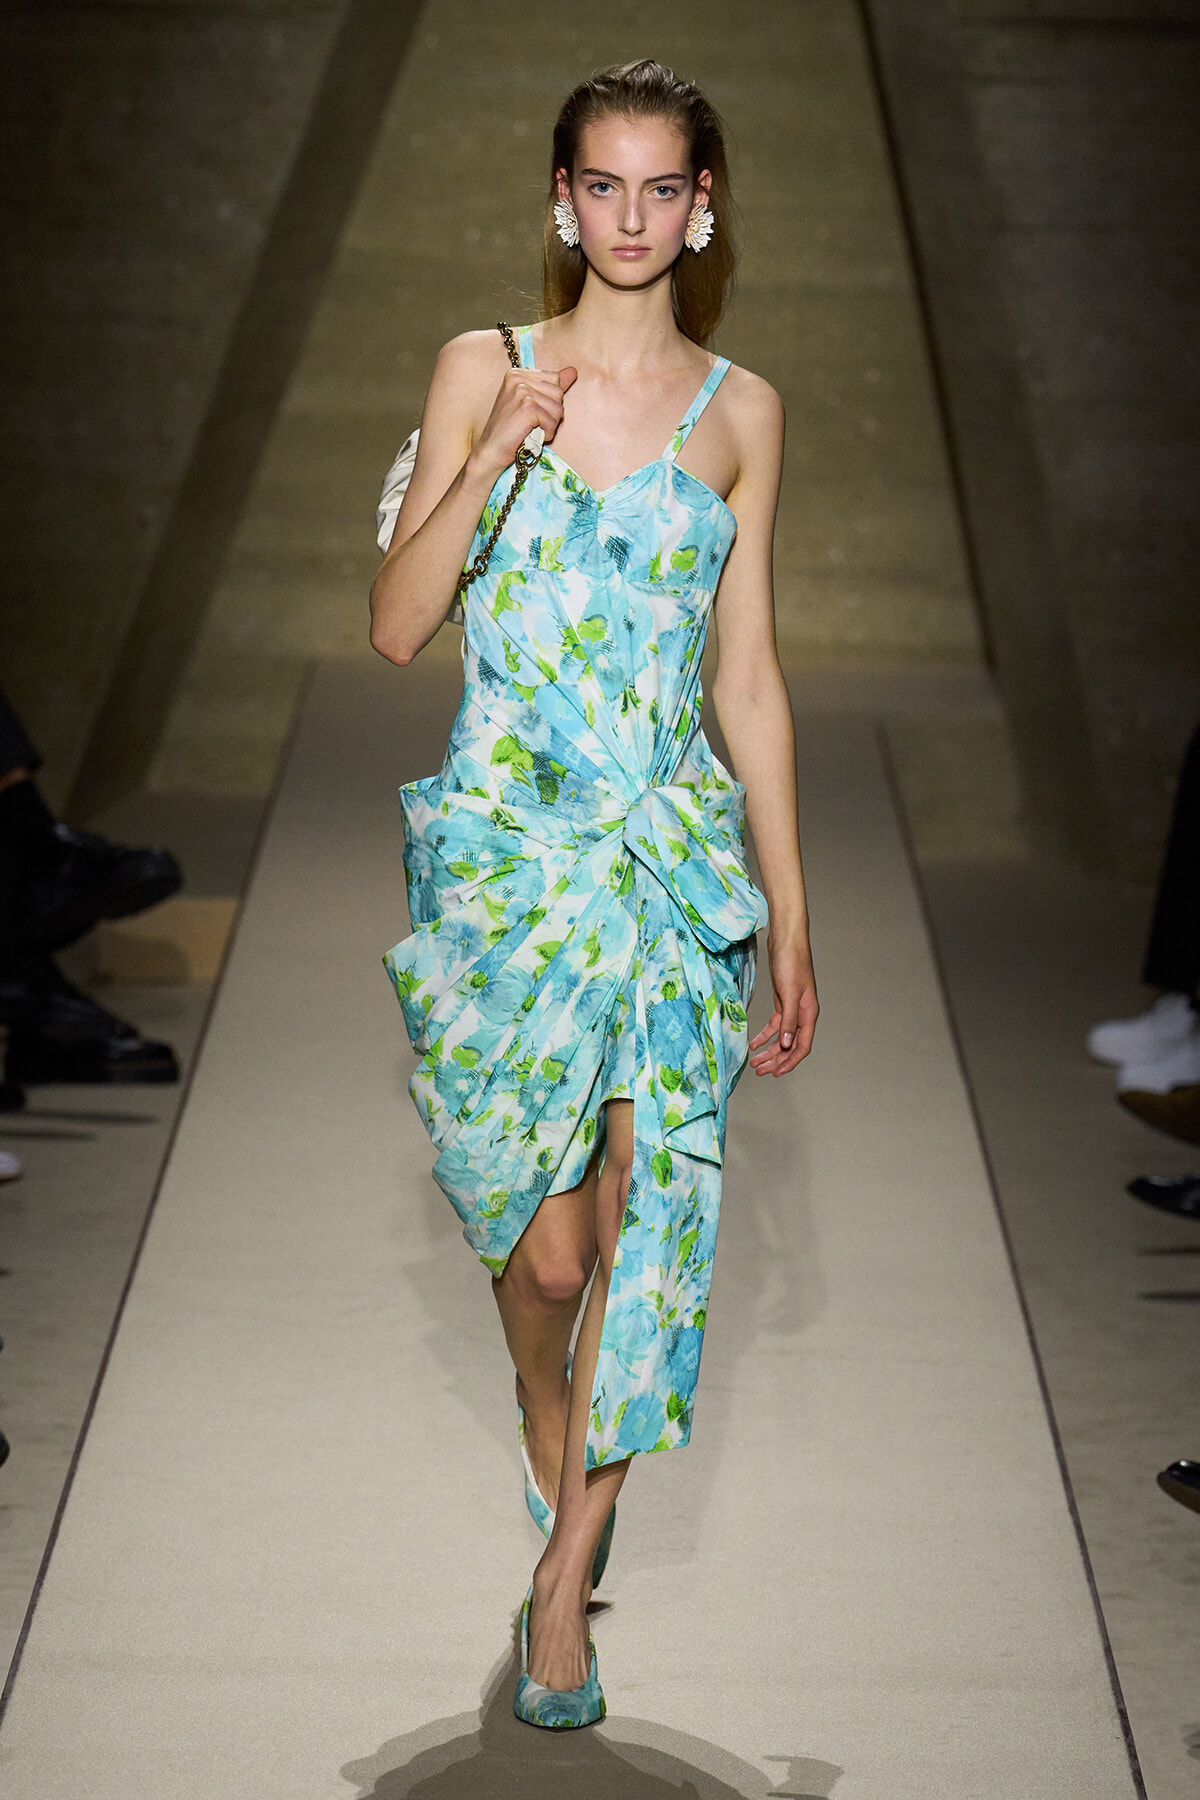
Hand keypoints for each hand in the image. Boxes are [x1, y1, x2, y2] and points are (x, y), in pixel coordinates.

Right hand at [470, 364, 576, 481]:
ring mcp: (522, 391)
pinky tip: (530, 435)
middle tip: (531, 423)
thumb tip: (573, 371)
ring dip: (549, 425)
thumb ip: (550, 386)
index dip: (549, 401)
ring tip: (531, 429)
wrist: (491, 450)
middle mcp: (519, 378)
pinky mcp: (527, 407)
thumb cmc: (510, 429)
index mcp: (517, 373)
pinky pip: (552, 421)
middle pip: (559, 393)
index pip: (555, 380)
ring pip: (559, 409)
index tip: (532, 411)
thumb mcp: (529, 402)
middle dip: (551, 414)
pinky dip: (546, 434)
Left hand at [748, 933, 817, 1076]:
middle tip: (759, 1071)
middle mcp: (802, 1013)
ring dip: (769, 1050)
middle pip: (791, 1045)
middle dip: (775, 1060)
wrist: (786, 940)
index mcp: (808, 1013)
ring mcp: (792, 1008)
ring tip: (755, 1062)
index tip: (776, 1073)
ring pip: (782, 1037)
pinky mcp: (782, 1001)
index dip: (790, 1062)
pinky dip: (765, 1035)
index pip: (802, 1046)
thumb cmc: (791, 962)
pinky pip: (775, 1024)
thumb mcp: (788, 992)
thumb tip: (788, 1045)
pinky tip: (754, 1043)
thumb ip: (789, 1020)